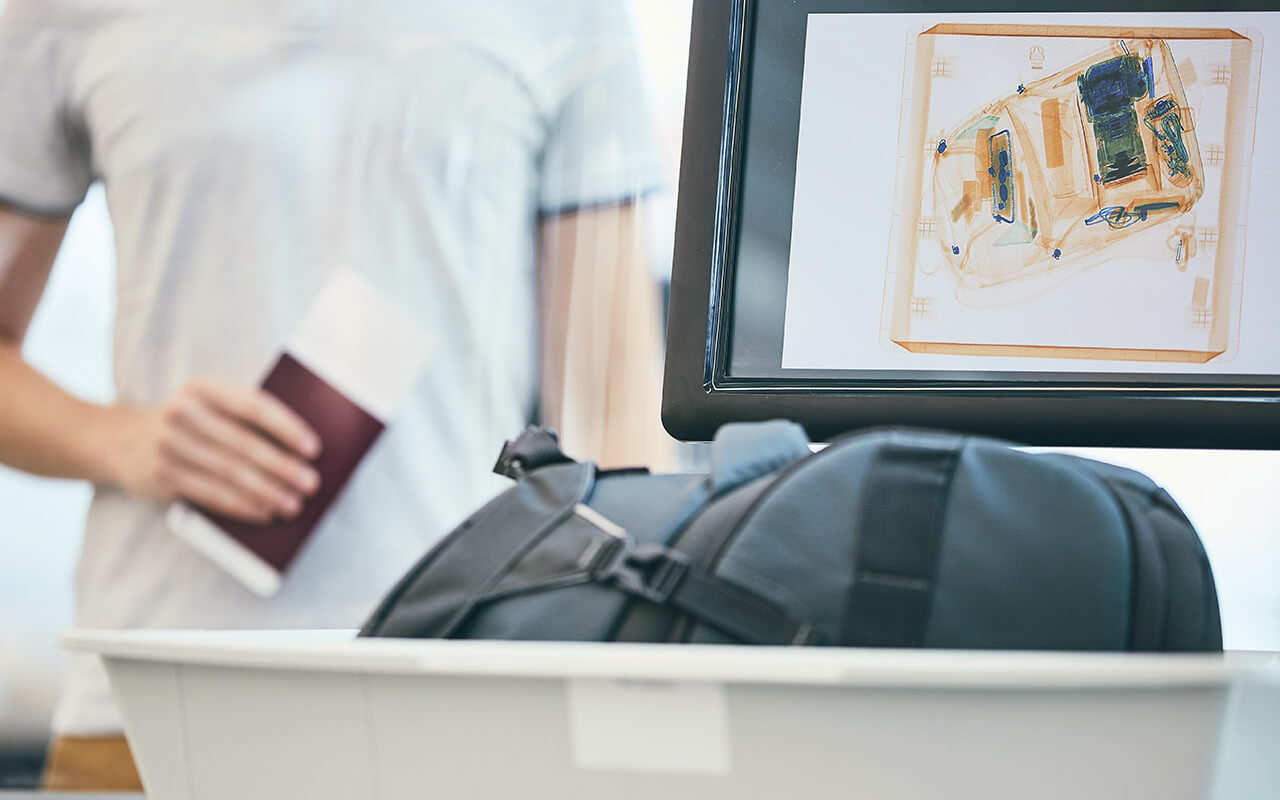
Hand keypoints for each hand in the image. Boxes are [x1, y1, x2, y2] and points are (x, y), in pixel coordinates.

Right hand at [106, 378, 321, 523]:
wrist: (119, 440)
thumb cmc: (188, 423)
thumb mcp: (207, 406)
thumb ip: (244, 417)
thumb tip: (300, 449)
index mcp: (203, 387)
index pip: (253, 405)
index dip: (286, 427)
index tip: (314, 448)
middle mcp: (183, 412)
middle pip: (244, 444)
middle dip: (283, 467)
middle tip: (311, 483)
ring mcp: (169, 444)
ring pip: (229, 473)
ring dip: (266, 491)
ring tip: (293, 504)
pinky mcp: (162, 475)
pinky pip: (210, 493)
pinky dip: (241, 505)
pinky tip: (264, 513)